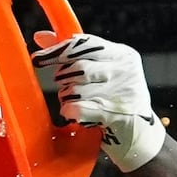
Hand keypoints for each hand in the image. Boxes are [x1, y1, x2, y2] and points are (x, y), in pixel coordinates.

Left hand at [32, 31, 165, 172]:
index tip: (36, 59)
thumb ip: (75, 54)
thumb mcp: (101, 73)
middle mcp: (125, 70)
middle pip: (79, 67)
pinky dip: (70, 112)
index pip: (86, 44)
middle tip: (64, 86)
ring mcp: (121, 92)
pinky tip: (73, 114)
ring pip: (76, 88)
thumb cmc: (113, 103)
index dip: (58, 50)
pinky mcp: (114, 115)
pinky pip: (78, 108)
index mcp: (122, 55)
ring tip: (73, 102)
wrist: (140, 138)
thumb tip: (40, 37)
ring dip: (67, 98)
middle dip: (64, 78)